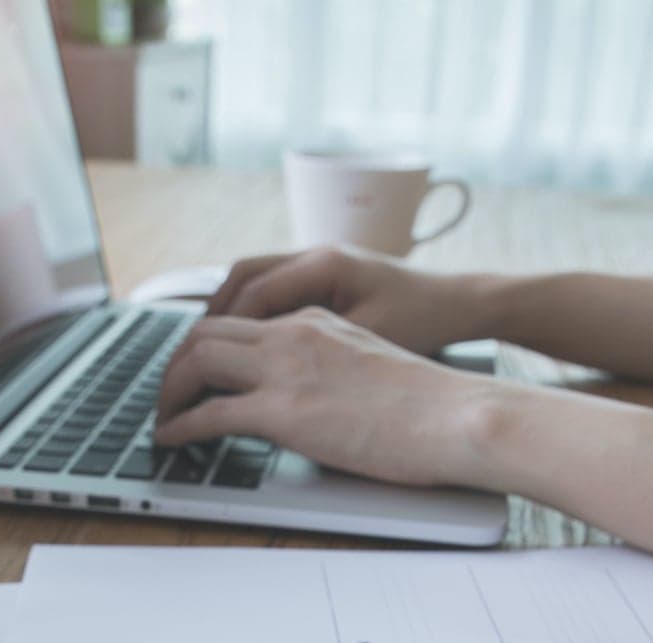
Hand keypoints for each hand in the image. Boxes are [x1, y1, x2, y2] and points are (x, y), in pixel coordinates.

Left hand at [152, 307, 500, 486]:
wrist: (459, 415)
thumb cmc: (433, 404)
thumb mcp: (372, 365)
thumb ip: (333, 367)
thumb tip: (316, 398)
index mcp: (316, 320)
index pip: (242, 322)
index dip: (207, 348)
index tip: (196, 371)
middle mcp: (293, 334)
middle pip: (204, 332)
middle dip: (176, 364)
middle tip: (167, 395)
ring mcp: (286, 370)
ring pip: (195, 362)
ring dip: (168, 391)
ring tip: (162, 419)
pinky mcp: (284, 411)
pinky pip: (208, 414)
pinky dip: (179, 428)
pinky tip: (171, 442)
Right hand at [207, 247, 492, 356]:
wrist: (464, 304)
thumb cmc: (426, 320)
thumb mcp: (369, 340)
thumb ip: (314, 351)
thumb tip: (262, 376)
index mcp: (324, 265)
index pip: (251, 294)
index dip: (222, 332)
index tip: (200, 364)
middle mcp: (316, 256)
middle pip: (241, 278)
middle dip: (211, 320)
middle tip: (189, 360)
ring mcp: (320, 264)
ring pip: (254, 281)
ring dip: (229, 315)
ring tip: (207, 354)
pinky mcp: (327, 279)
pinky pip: (275, 291)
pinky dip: (253, 315)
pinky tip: (248, 348)